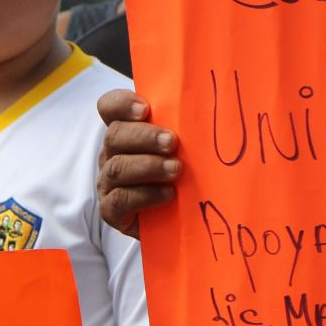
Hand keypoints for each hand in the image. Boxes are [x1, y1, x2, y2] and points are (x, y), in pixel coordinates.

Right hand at [96, 89, 180, 238]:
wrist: (178, 222)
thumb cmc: (182, 177)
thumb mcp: (185, 148)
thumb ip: (188, 126)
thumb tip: (217, 103)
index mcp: (126, 132)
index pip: (110, 107)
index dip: (121, 104)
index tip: (145, 109)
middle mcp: (111, 154)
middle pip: (114, 135)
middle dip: (145, 137)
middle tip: (172, 142)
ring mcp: (108, 183)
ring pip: (117, 168)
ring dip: (148, 166)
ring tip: (176, 170)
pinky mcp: (111, 211)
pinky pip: (119, 199)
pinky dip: (145, 195)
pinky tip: (168, 194)